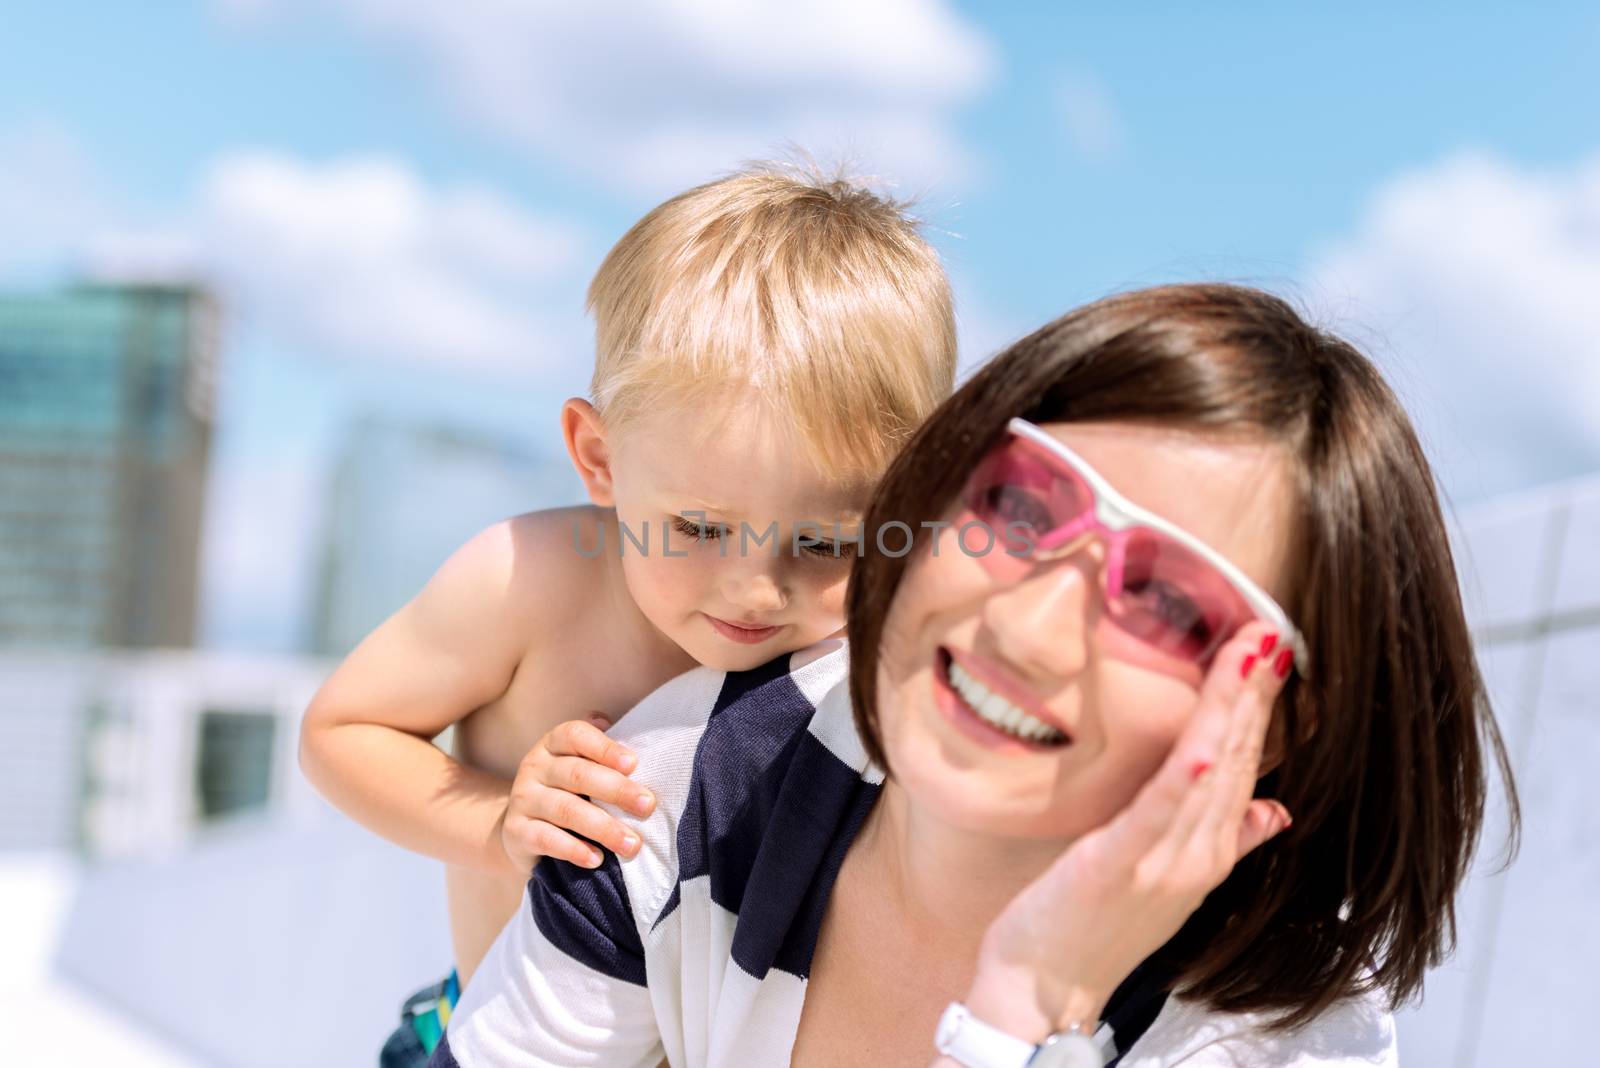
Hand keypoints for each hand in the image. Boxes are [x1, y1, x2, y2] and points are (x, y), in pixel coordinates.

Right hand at [498, 714, 656, 872]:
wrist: (520, 829)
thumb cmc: (565, 792)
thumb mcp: (578, 767)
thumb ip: (601, 754)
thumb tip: (631, 753)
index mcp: (552, 744)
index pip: (576, 735)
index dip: (605, 748)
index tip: (633, 764)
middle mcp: (535, 767)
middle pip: (577, 774)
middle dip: (617, 790)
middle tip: (647, 806)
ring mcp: (523, 799)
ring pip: (566, 810)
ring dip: (604, 827)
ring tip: (632, 844)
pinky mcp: (515, 831)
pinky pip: (546, 839)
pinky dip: (574, 849)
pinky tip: (597, 859)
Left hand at [965, 623, 1294, 1040]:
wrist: (1047, 991)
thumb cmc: (1098, 929)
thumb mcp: (1170, 881)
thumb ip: (1226, 841)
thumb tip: (1274, 809)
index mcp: (1208, 852)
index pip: (1246, 765)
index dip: (1260, 707)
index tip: (1272, 650)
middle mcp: (1196, 855)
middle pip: (1235, 760)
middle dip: (1253, 694)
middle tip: (1269, 633)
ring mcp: (1162, 863)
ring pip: (1207, 775)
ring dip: (1230, 713)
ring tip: (1248, 659)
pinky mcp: (1117, 866)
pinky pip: (1158, 817)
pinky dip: (1185, 781)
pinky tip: (1206, 747)